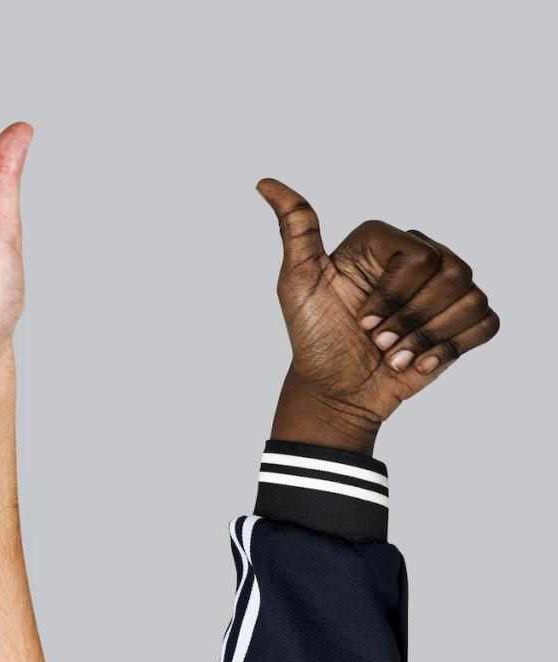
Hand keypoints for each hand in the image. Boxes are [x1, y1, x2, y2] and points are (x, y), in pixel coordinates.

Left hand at [257, 180, 500, 450]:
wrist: (337, 389)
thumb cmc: (314, 336)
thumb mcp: (298, 282)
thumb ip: (295, 229)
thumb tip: (265, 182)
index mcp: (383, 242)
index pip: (420, 254)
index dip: (393, 294)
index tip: (361, 319)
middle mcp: (420, 256)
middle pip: (452, 273)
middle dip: (410, 318)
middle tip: (377, 339)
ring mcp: (445, 289)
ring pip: (471, 298)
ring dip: (427, 337)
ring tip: (395, 353)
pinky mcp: (464, 320)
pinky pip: (486, 322)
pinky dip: (452, 347)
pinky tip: (420, 361)